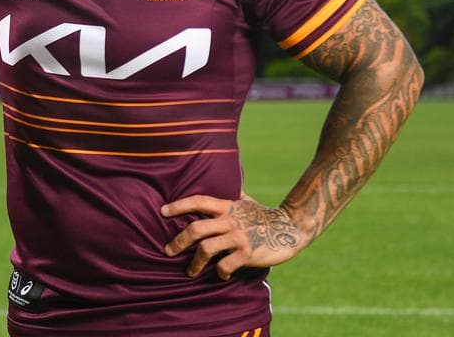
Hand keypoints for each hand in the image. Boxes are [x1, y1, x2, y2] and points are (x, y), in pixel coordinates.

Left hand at [161, 194, 307, 279]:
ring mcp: (238, 237)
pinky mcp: (247, 254)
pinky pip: (224, 266)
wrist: (291, 228)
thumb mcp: (246, 201)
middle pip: (196, 229)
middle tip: (168, 251)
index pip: (199, 201)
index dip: (179, 205)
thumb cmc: (263, 215)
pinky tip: (220, 275)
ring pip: (206, 249)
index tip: (162, 211)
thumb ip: (231, 194)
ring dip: (194, 263)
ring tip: (190, 271)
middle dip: (178, 242)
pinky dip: (219, 273)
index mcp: (227, 206)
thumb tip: (224, 178)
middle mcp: (230, 220)